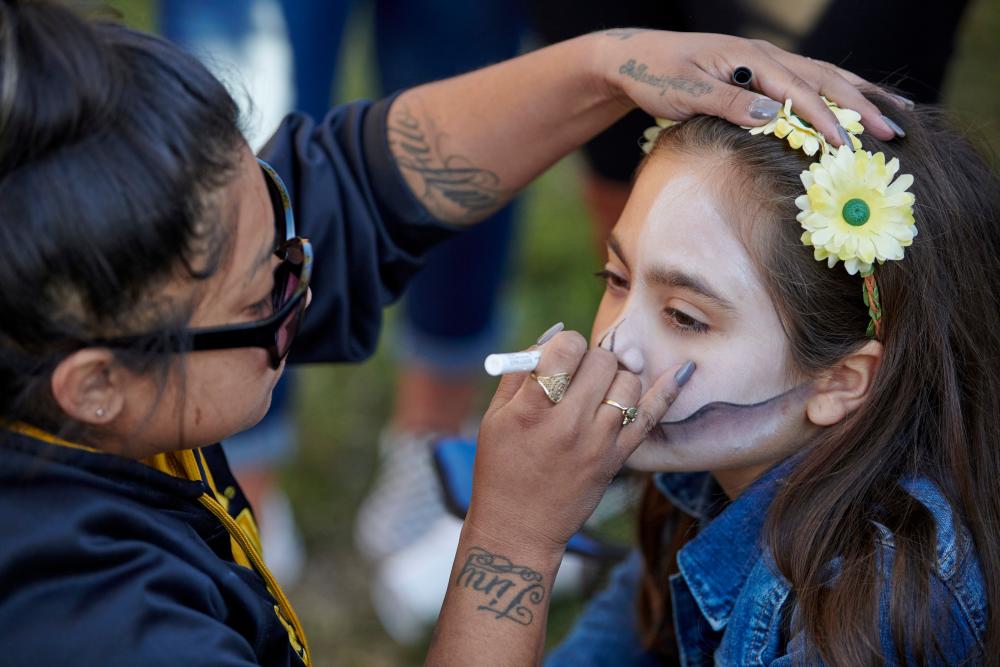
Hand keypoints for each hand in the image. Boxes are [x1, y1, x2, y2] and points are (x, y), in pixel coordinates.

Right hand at [468, 330, 689, 557]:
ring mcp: (598, 443)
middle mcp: (569, 425)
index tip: (561, 355)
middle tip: (578, 375)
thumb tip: (556, 332)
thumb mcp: (496, 416)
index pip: (567, 350)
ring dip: (616, 376)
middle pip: (602, 362)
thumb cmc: (501, 468)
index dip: (566, 343)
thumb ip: (522, 370)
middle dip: (591, 359)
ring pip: (628, 382)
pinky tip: (683, 371)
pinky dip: (667, 390)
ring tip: (599, 390)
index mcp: (532, 410)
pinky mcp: (617, 459)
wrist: (520, 527)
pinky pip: (650, 416)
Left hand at [589, 29, 901, 145]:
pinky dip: (837, 94)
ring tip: (897, 114)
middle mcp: (764, 55)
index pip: (799, 91)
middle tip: (895, 132)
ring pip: (824, 77)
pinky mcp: (760, 73)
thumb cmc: (656, 76)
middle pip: (825, 79)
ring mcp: (765, 62)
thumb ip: (730, 103)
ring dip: (861, 96)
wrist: (634, 59)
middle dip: (862, 106)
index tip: (849, 145)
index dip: (827, 119)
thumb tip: (775, 114)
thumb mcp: (687, 93)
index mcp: (750, 58)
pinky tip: (856, 104)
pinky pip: (808, 82)